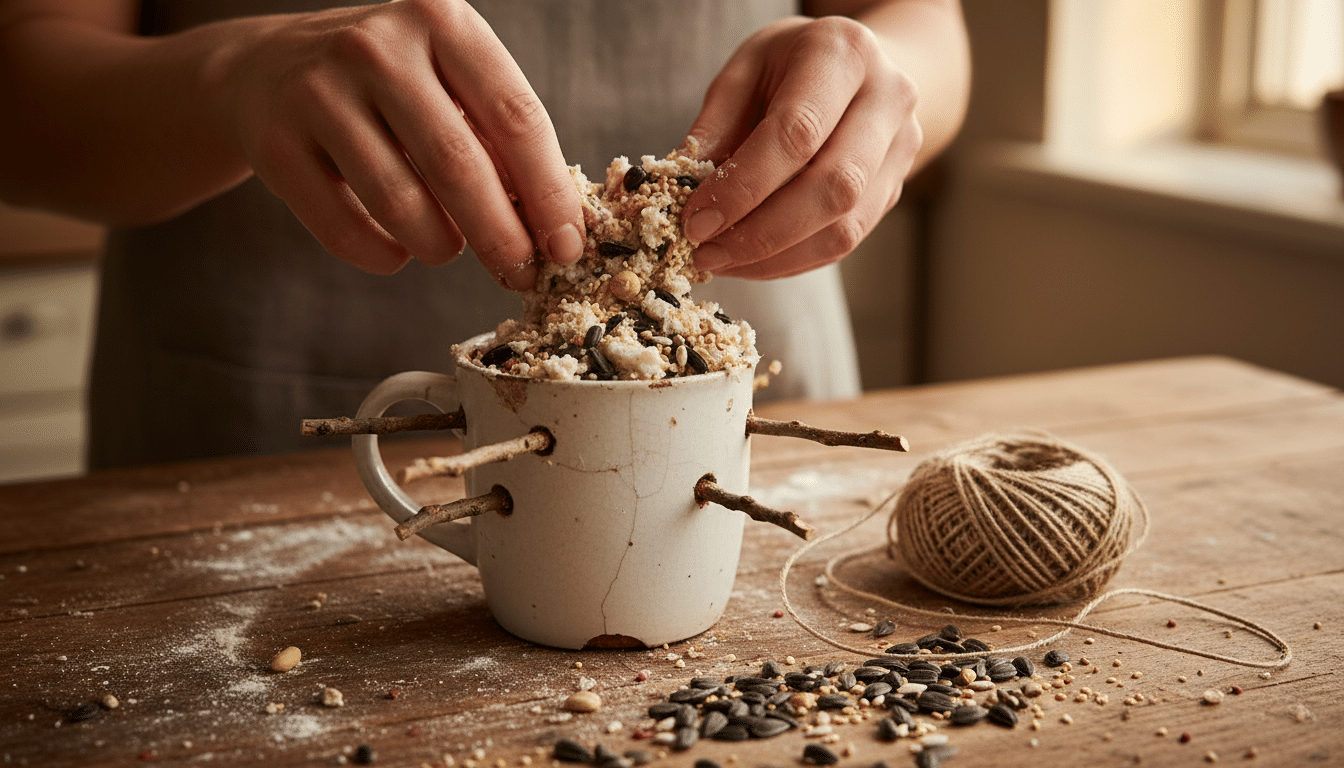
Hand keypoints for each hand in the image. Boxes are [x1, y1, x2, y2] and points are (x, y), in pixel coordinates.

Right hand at [217, 0, 583, 285]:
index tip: (568, 247)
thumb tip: (555, 230)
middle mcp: (378, 47)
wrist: (269, 66)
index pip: (516, 118)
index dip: (549, 194)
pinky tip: (398, 250)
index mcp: (441, 20)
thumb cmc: (391, 85)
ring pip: (402, 204)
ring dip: (440, 247)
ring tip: (448, 248)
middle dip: (502, 237)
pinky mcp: (275, 143)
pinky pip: (346, 230)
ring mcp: (318, 91)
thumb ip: (500, 141)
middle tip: (522, 274)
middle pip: (460, 166)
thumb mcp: (451, 81)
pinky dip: (385, 258)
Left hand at [680, 15, 921, 278]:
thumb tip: (683, 192)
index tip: (697, 221)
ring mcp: (901, 147)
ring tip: (723, 262)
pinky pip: (847, 240)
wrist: (860, 67)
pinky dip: (794, 260)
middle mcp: (887, 99)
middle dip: (761, 233)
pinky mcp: (895, 188)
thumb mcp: (744, 72)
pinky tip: (753, 261)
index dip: (744, 187)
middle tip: (707, 253)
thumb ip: (715, 126)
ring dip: (776, 257)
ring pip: (845, 226)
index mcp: (843, 54)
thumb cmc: (792, 65)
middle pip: (832, 186)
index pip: (798, 132)